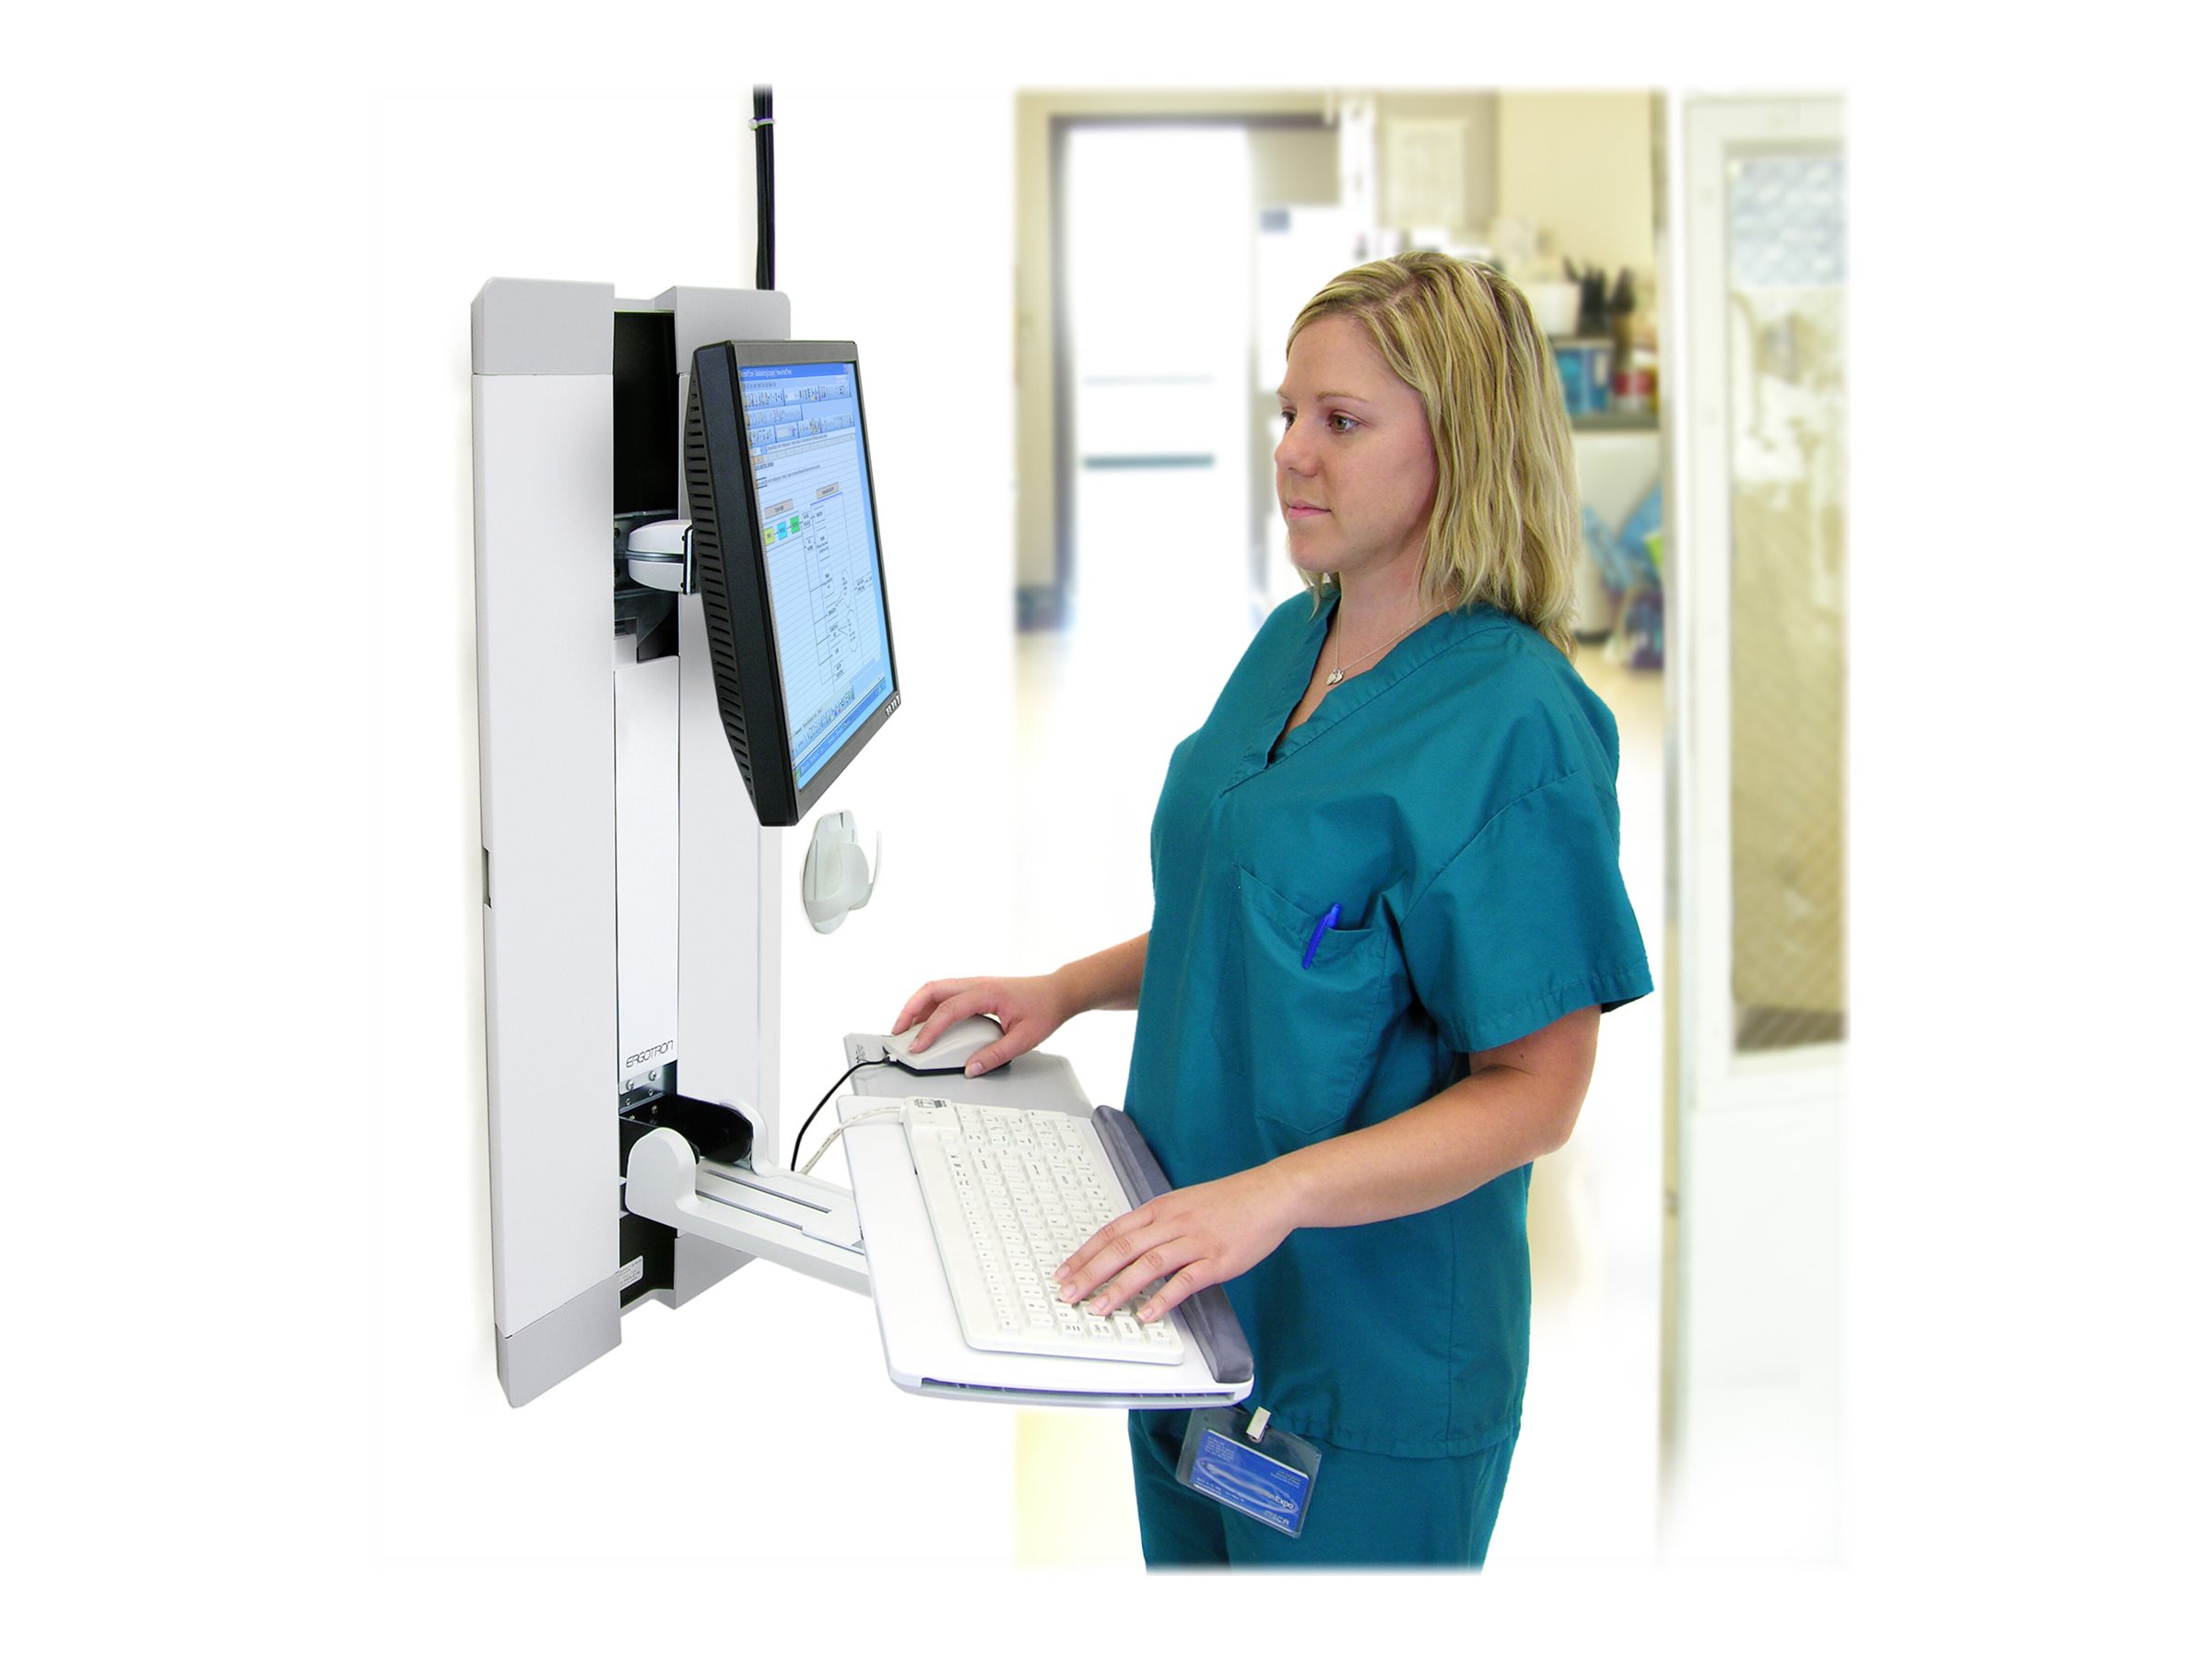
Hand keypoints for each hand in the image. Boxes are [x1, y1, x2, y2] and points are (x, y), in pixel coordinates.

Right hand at [891, 974, 1069, 1075]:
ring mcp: (974, 984)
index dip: (929, 1030)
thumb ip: (996, 1055)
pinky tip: (926, 1023)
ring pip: (935, 989)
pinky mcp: (975, 990)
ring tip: (905, 1029)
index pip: (948, 1010)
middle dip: (909, 1010)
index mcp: (986, 993)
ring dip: (916, 1007)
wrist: (1058, 992)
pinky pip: (945, 994)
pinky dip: (929, 1007)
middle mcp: (976, 984)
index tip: (917, 1047)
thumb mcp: (1025, 1039)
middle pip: (932, 990)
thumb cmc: (1044, 1009)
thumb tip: (972, 1068)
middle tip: (897, 1033)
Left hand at [1053, 1165, 1301, 1323]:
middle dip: (1090, 1273)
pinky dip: (1164, 1299)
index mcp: (1160, 1209)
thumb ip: (1157, 1225)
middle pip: (1122, 1248)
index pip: (1112, 1232)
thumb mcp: (1184, 1204)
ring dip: (1119, 1289)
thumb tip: (1128, 1247)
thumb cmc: (1229, 1201)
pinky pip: (1185, 1281)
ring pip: (1147, 1265)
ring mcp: (1194, 1241)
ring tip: (1099, 1308)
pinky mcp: (1217, 1260)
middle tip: (1068, 1294)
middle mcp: (1172, 1223)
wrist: (1270, 1194)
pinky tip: (1148, 1314)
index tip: (1064, 1272)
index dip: (1085, 1253)